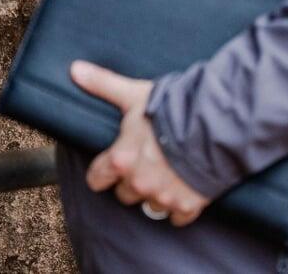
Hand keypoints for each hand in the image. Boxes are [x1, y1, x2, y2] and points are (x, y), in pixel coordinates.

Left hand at [71, 60, 207, 226]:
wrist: (213, 129)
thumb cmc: (170, 110)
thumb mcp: (133, 95)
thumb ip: (103, 85)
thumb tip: (75, 70)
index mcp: (121, 160)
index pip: (97, 179)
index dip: (100, 175)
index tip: (105, 172)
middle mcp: (139, 183)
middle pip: (124, 194)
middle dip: (131, 182)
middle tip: (143, 166)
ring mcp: (163, 196)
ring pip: (150, 206)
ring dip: (155, 194)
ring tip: (164, 176)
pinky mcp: (187, 205)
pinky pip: (177, 217)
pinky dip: (179, 208)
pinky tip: (182, 194)